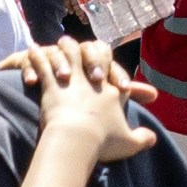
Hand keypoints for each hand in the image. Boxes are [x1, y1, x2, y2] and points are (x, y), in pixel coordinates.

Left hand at [23, 36, 146, 158]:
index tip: (110, 68)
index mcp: (112, 92)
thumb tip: (153, 138)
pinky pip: (43, 65)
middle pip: (93, 56)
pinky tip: (32, 49)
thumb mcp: (128, 143)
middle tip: (85, 46)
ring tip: (59, 43)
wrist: (77, 139)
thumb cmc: (102, 141)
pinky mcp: (51, 84)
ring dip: (64, 48)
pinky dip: (37, 56)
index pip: (115, 73)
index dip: (114, 69)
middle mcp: (93, 80)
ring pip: (69, 55)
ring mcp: (72, 79)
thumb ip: (142, 138)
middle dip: (89, 51)